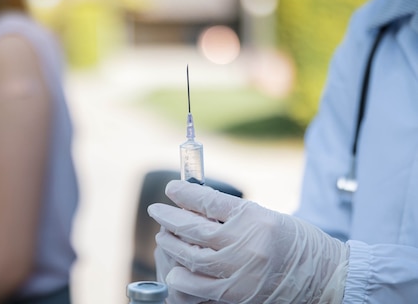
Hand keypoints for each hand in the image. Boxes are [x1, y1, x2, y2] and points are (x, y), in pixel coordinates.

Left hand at [148, 180, 348, 303]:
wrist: (326, 276)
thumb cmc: (296, 242)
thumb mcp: (266, 216)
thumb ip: (231, 213)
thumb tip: (194, 204)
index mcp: (254, 217)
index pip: (209, 201)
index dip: (185, 194)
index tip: (170, 189)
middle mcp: (246, 243)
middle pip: (195, 229)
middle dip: (170, 218)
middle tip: (157, 211)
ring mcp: (241, 271)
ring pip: (192, 257)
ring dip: (172, 245)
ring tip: (163, 236)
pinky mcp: (238, 294)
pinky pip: (200, 287)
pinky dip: (182, 277)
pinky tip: (174, 269)